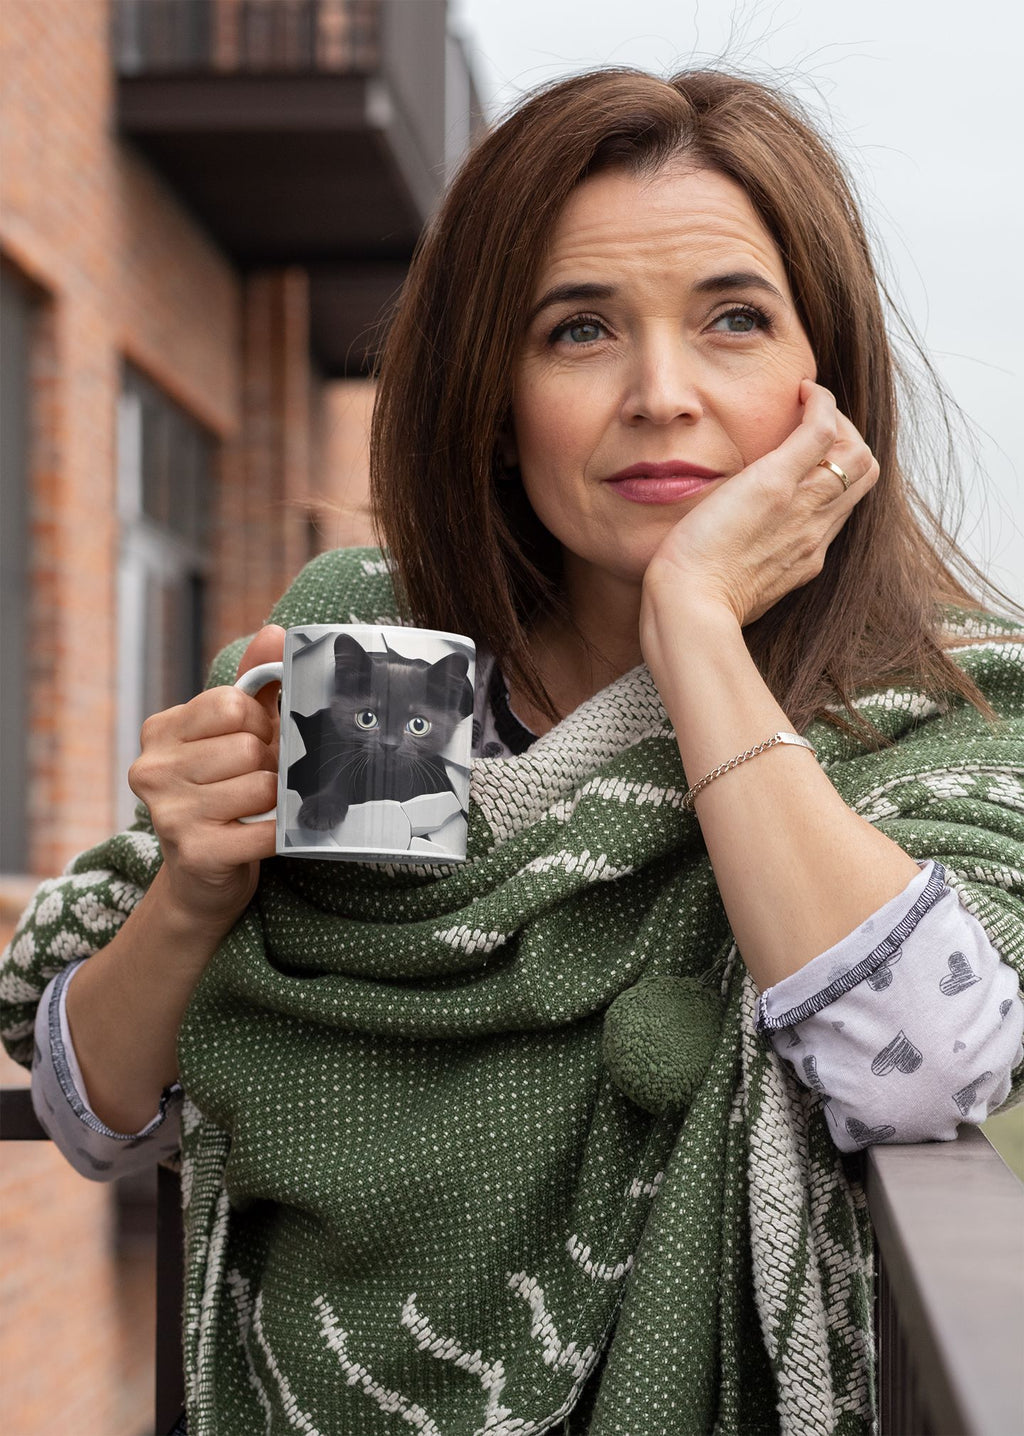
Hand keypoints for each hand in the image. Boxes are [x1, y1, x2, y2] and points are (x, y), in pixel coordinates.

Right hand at [127, 625, 284, 935]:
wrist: (203, 878)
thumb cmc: (224, 793)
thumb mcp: (234, 734)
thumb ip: (255, 683)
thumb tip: (277, 633)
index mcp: (161, 731)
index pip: (234, 704)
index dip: (260, 724)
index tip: (255, 743)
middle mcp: (154, 769)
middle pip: (250, 747)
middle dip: (271, 765)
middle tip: (261, 783)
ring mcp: (169, 813)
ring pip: (263, 786)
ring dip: (277, 800)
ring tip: (261, 808)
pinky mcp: (195, 853)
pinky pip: (266, 831)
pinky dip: (282, 833)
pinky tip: (269, 833)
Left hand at [641, 381, 878, 628]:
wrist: (690, 608)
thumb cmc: (694, 601)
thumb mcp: (733, 585)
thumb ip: (743, 564)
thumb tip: (725, 553)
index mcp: (805, 556)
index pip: (842, 505)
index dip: (835, 473)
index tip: (807, 458)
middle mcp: (815, 532)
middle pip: (863, 475)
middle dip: (847, 440)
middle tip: (811, 423)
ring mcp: (803, 507)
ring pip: (856, 453)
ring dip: (836, 419)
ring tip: (806, 403)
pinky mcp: (777, 484)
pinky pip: (822, 431)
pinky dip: (821, 403)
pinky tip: (802, 390)